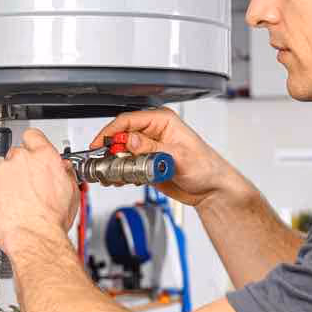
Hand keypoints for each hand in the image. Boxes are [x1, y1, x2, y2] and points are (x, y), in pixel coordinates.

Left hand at [0, 129, 78, 254]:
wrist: (34, 239)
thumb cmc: (51, 221)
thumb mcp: (71, 193)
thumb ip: (64, 173)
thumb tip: (61, 168)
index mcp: (44, 158)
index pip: (33, 136)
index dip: (31, 144)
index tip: (30, 150)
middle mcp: (21, 160)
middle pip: (15, 155)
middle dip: (19, 169)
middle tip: (24, 188)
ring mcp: (1, 171)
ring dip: (4, 182)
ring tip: (13, 202)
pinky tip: (2, 206)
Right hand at [90, 108, 237, 206]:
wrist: (211, 190)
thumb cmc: (206, 168)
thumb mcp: (178, 156)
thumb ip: (152, 148)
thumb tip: (130, 140)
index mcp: (162, 121)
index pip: (128, 120)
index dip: (111, 132)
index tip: (101, 144)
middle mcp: (154, 133)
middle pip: (122, 136)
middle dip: (111, 150)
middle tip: (104, 163)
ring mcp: (150, 149)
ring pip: (122, 152)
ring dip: (115, 164)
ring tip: (111, 175)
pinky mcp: (147, 164)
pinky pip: (127, 165)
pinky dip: (121, 173)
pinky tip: (122, 180)